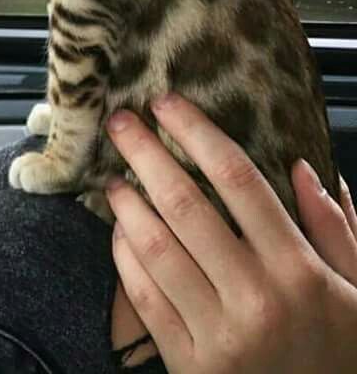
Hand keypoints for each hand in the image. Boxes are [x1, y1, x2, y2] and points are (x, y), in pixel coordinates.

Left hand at [105, 93, 356, 372]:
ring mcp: (218, 334)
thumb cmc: (341, 354)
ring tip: (114, 178)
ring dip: (127, 205)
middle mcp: (255, 298)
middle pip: (185, 205)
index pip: (238, 179)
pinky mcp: (189, 365)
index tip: (166, 102)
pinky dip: (125, 258)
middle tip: (119, 123)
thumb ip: (335, 229)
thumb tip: (304, 167)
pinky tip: (120, 233)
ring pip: (156, 249)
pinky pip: (144, 298)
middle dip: (144, 153)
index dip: (197, 132)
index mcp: (299, 270)